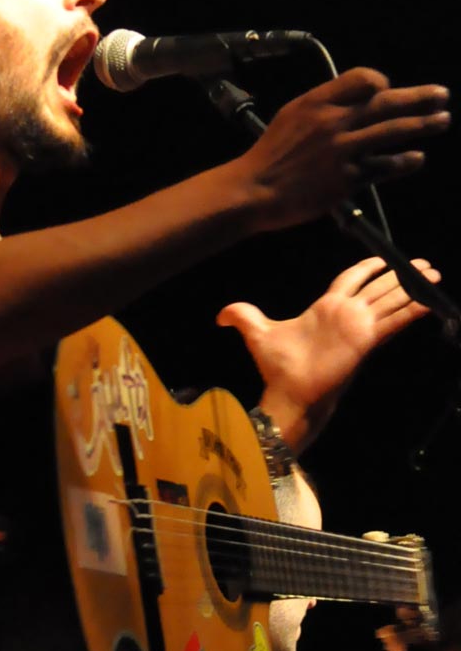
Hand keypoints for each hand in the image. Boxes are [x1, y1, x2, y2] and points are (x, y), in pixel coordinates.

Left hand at [216, 256, 440, 451]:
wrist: (288, 392)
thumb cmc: (277, 367)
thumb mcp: (256, 332)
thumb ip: (241, 316)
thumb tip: (219, 315)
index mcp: (326, 308)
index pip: (351, 280)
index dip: (367, 268)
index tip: (382, 257)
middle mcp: (346, 316)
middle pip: (378, 287)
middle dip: (399, 275)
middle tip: (422, 264)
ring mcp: (359, 328)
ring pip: (391, 300)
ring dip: (412, 287)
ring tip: (432, 274)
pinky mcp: (366, 341)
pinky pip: (395, 321)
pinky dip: (413, 310)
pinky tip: (429, 300)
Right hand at [239, 68, 449, 230]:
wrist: (254, 191)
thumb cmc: (269, 157)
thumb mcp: (290, 118)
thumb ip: (321, 107)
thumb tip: (351, 100)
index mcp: (316, 103)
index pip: (362, 79)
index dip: (381, 82)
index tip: (389, 89)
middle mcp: (332, 123)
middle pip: (386, 102)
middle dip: (419, 97)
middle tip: (442, 96)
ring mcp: (341, 151)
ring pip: (391, 131)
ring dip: (422, 125)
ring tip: (442, 120)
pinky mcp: (345, 179)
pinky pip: (383, 167)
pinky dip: (403, 162)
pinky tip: (416, 158)